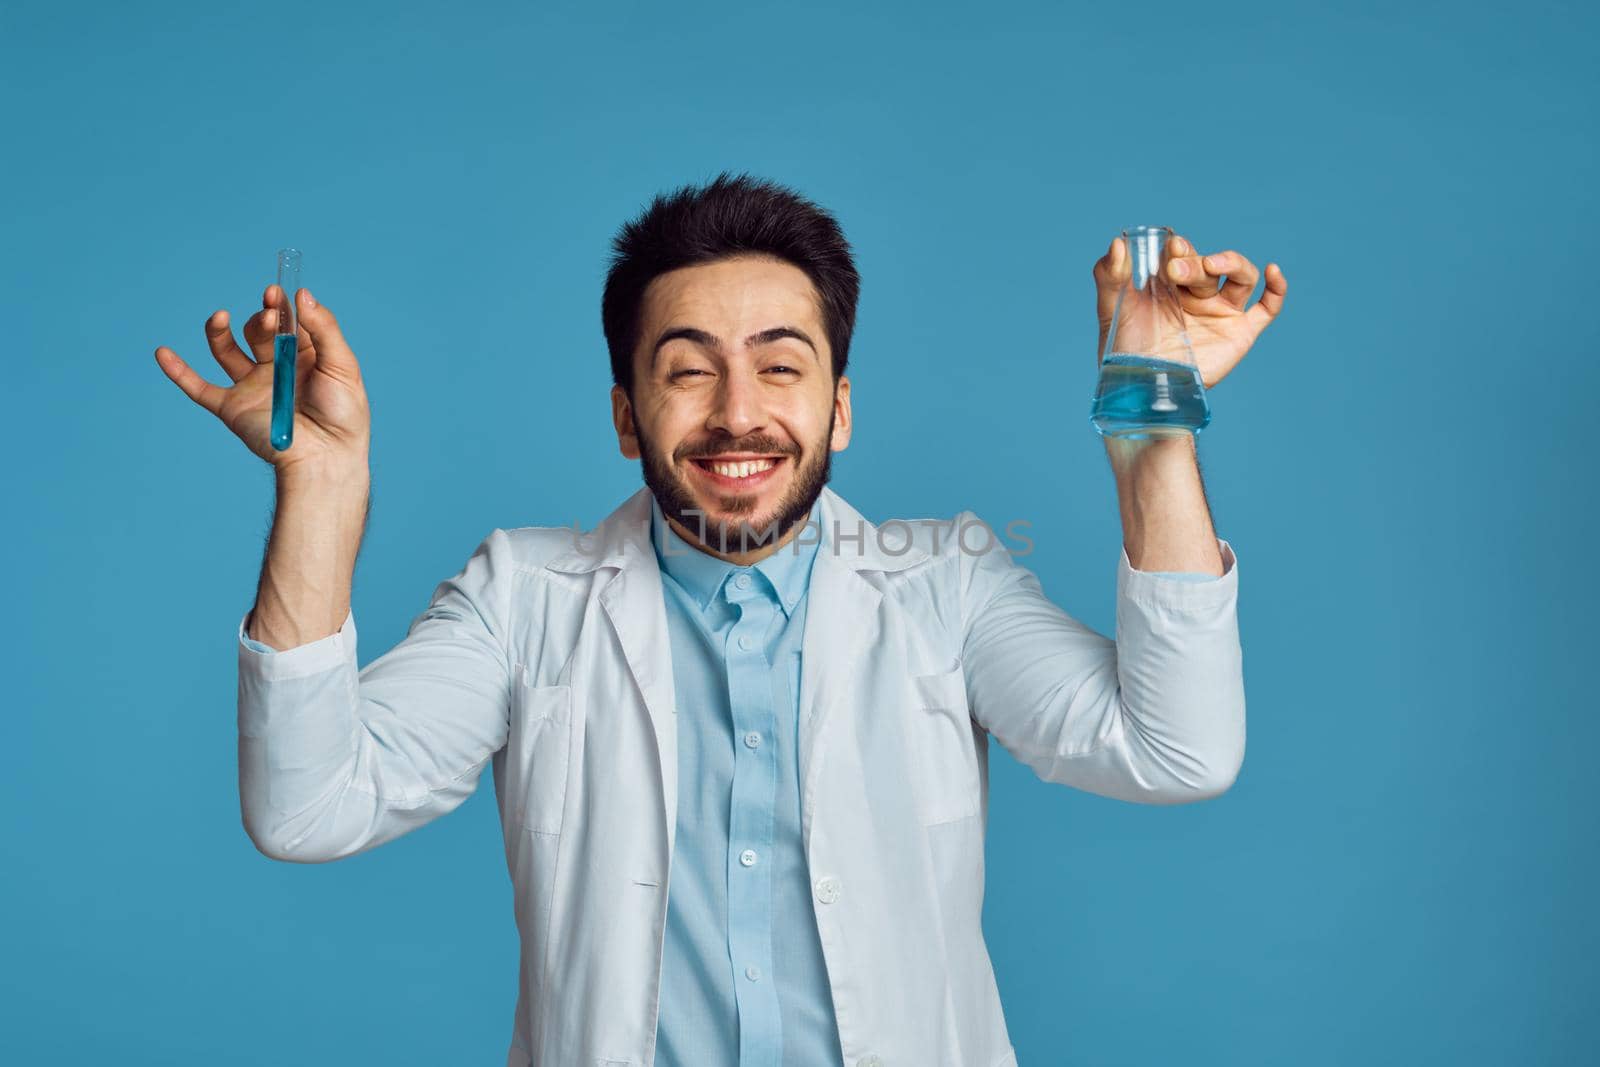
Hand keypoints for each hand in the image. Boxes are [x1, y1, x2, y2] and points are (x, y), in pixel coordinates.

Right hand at [155, 285, 371, 472]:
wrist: (326, 458)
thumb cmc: (343, 414)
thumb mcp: (342, 366)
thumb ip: (324, 329)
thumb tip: (302, 294)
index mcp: (304, 355)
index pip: (287, 320)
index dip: (279, 304)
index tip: (275, 291)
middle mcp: (275, 367)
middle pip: (257, 331)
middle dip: (261, 320)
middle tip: (270, 318)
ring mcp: (252, 386)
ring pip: (225, 351)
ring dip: (219, 330)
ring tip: (222, 317)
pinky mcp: (233, 408)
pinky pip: (199, 388)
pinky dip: (178, 372)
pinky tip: (162, 353)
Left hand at [1093, 233, 1287, 388]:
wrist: (1140, 390)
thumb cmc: (1123, 353)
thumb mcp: (1111, 309)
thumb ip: (1108, 275)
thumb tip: (1118, 243)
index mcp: (1171, 284)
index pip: (1182, 254)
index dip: (1180, 248)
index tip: (1170, 248)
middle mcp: (1198, 295)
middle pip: (1208, 265)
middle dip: (1194, 262)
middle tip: (1174, 268)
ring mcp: (1220, 312)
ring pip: (1240, 276)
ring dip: (1231, 263)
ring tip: (1214, 263)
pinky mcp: (1240, 333)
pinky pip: (1268, 307)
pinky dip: (1277, 288)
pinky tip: (1274, 270)